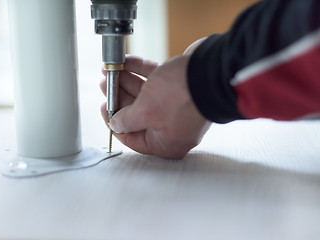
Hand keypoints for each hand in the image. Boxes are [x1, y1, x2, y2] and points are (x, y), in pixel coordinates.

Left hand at [100, 41, 210, 158]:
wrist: (213, 70)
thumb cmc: (184, 96)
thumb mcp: (145, 112)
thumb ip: (127, 120)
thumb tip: (116, 123)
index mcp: (165, 143)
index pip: (133, 138)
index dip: (115, 122)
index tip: (106, 107)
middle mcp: (171, 128)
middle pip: (138, 114)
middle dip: (120, 97)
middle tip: (106, 84)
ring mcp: (177, 107)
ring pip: (146, 96)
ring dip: (127, 82)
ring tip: (112, 71)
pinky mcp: (180, 88)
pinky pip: (156, 81)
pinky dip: (141, 72)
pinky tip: (128, 62)